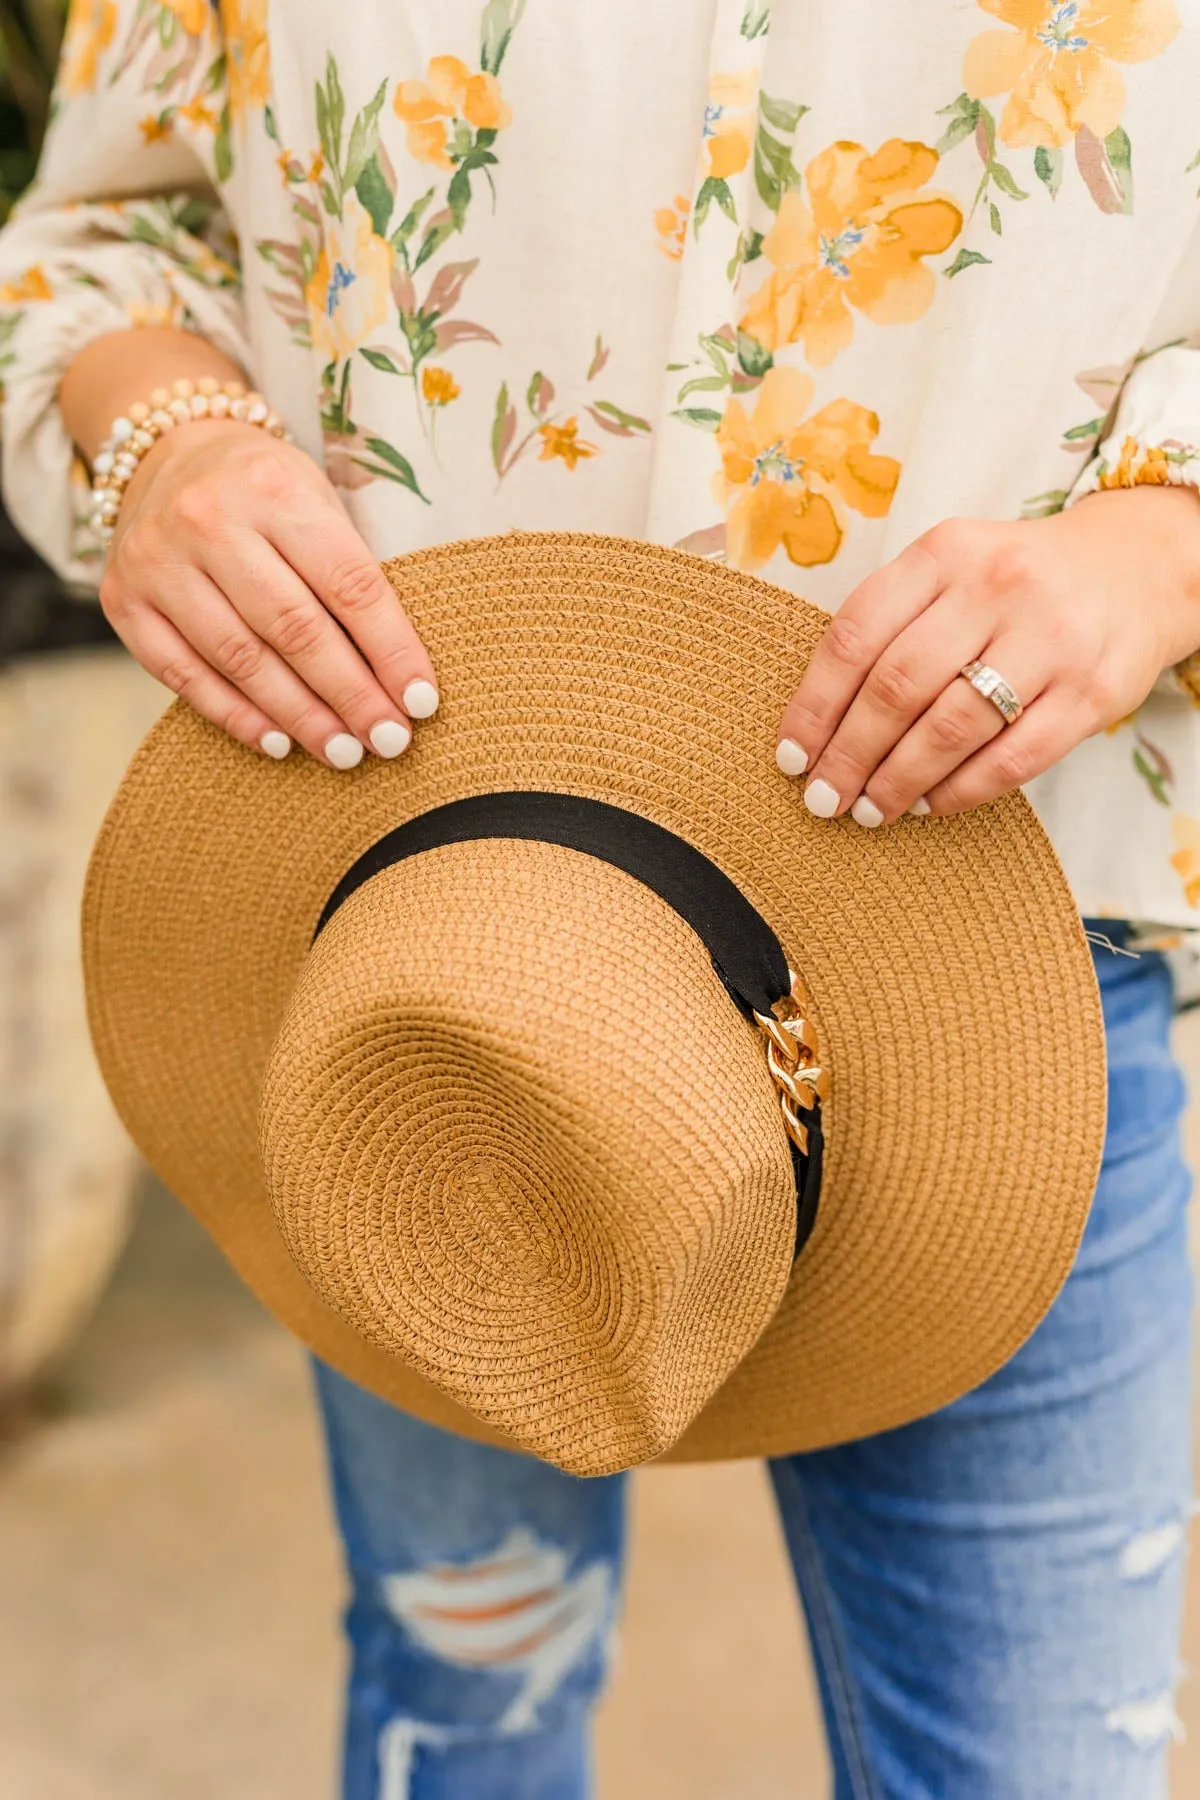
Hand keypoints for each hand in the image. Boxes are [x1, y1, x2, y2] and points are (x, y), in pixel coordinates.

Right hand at [99, 419, 438, 765]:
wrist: (171, 454)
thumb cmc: (267, 492)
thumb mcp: (317, 500)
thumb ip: (350, 572)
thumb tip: (400, 676)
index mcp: (274, 487)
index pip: (348, 583)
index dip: (391, 650)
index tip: (422, 703)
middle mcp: (208, 519)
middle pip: (294, 628)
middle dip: (350, 694)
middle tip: (389, 740)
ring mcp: (158, 561)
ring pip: (240, 659)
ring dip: (300, 715)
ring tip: (343, 751)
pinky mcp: (123, 600)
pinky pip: (183, 675)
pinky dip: (235, 715)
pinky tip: (279, 743)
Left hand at [775, 486, 1199, 822]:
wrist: (1137, 568)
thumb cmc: (1015, 583)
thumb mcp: (950, 570)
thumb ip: (891, 622)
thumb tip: (818, 721)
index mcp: (946, 552)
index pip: (857, 634)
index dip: (814, 704)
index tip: (790, 756)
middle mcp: (998, 586)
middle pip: (898, 686)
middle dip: (849, 754)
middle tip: (823, 798)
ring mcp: (1051, 639)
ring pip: (951, 728)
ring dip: (898, 781)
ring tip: (870, 809)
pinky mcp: (1092, 692)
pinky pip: (1012, 759)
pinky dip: (961, 792)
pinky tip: (930, 805)